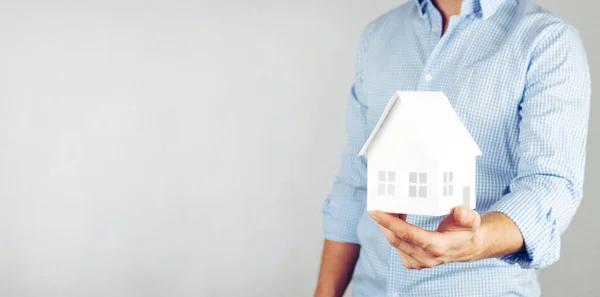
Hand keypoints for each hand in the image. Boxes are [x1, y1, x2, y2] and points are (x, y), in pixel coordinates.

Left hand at [369, 206, 486, 269]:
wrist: (469, 246)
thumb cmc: (468, 231)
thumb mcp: (472, 220)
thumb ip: (467, 216)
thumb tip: (460, 210)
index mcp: (438, 247)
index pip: (409, 235)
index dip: (390, 223)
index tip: (375, 212)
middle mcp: (426, 258)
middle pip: (397, 239)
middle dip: (384, 222)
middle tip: (378, 205)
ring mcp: (419, 262)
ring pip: (395, 243)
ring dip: (389, 226)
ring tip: (389, 209)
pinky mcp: (414, 262)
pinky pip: (398, 247)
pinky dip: (394, 232)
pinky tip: (396, 220)